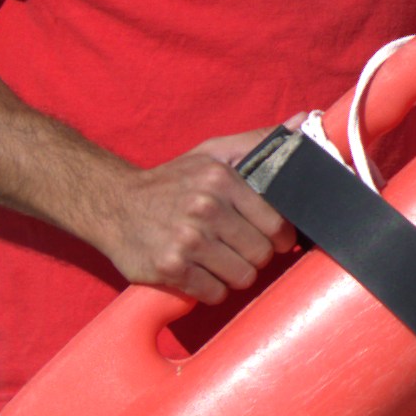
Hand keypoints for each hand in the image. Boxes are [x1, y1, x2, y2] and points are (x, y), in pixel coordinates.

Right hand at [80, 132, 293, 307]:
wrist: (113, 205)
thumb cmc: (172, 182)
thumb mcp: (211, 154)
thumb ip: (258, 142)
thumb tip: (301, 121)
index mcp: (221, 178)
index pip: (277, 223)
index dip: (279, 236)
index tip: (269, 237)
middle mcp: (205, 207)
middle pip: (261, 253)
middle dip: (255, 256)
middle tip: (238, 249)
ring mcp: (187, 240)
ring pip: (242, 277)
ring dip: (234, 275)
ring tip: (219, 260)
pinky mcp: (171, 268)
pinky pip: (215, 294)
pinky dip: (212, 289)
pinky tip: (200, 273)